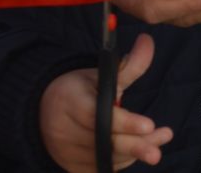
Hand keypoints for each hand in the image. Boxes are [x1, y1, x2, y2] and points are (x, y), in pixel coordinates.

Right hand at [39, 33, 172, 170]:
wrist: (43, 112)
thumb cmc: (79, 91)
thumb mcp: (100, 75)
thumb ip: (128, 66)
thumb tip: (148, 40)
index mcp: (71, 101)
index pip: (98, 116)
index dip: (124, 122)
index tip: (149, 125)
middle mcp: (64, 129)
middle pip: (103, 142)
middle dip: (133, 146)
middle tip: (158, 149)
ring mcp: (65, 151)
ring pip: (104, 158)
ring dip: (133, 154)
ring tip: (158, 145)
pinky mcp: (70, 165)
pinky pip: (99, 168)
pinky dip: (120, 163)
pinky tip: (137, 153)